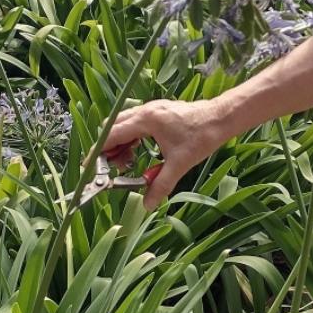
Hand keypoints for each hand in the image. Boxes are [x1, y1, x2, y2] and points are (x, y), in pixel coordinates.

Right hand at [102, 99, 230, 209]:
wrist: (222, 118)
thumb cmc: (202, 137)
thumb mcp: (179, 164)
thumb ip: (160, 185)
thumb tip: (147, 204)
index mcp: (146, 120)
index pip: (112, 135)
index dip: (99, 151)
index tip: (90, 165)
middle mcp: (145, 110)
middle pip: (114, 127)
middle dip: (109, 148)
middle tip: (114, 168)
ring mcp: (151, 108)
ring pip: (123, 124)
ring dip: (121, 143)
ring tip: (127, 162)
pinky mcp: (157, 111)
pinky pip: (134, 122)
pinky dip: (131, 137)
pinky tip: (139, 151)